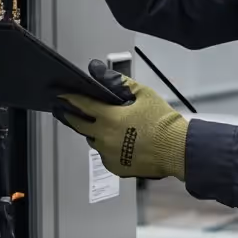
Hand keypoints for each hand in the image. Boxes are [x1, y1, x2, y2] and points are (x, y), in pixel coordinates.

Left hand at [57, 61, 189, 180]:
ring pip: (93, 141)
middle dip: (70, 116)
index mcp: (109, 118)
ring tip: (102, 125)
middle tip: (65, 110)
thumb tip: (98, 71)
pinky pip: (105, 155)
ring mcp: (109, 154)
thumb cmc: (163, 122)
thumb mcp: (142, 94)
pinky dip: (108, 147)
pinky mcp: (116, 167)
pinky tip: (118, 141)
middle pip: (78, 125)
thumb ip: (118, 82)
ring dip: (93, 132)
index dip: (69, 98)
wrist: (177, 149)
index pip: (81, 105)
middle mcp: (104, 138)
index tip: (60, 94)